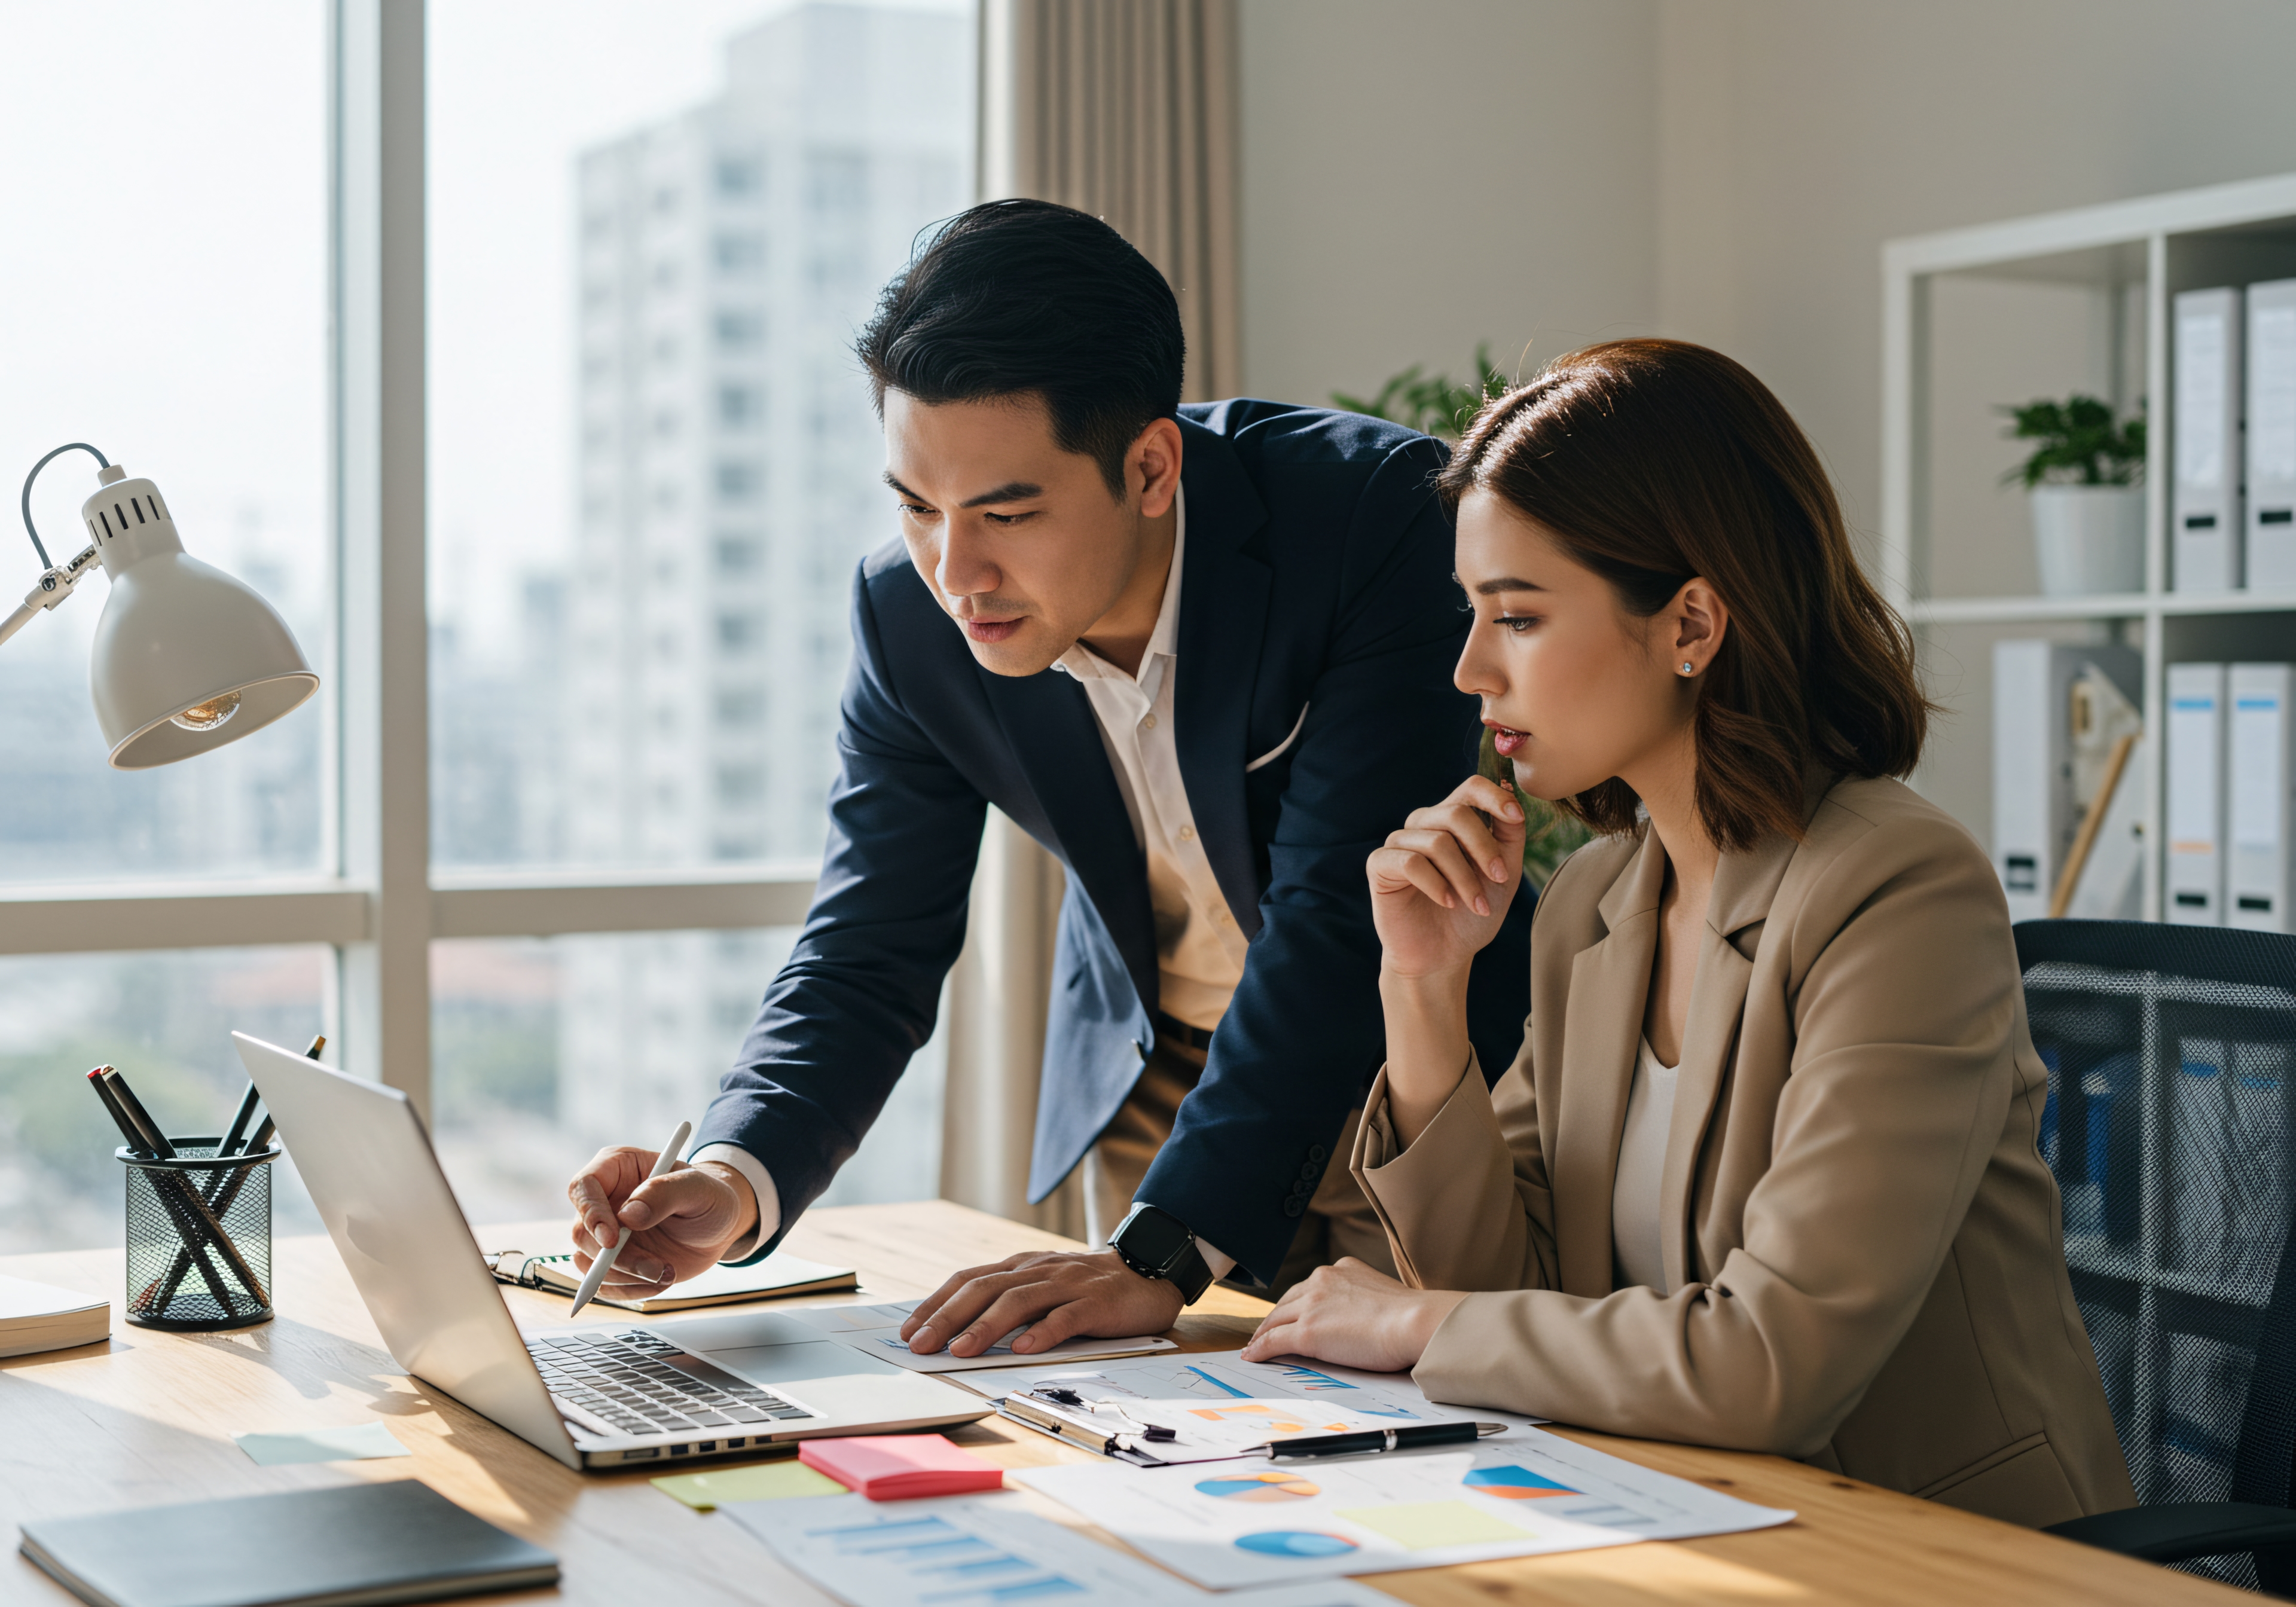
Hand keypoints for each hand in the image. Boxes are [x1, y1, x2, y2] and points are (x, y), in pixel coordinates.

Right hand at [567, 1148, 757, 1298]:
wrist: (718, 1227)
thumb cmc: (708, 1197)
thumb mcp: (699, 1188)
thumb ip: (665, 1193)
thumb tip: (628, 1215)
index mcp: (617, 1167)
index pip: (583, 1187)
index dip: (591, 1214)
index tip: (613, 1240)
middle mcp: (604, 1200)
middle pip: (582, 1232)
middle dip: (617, 1258)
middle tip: (656, 1267)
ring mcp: (604, 1233)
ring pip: (588, 1262)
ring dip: (626, 1276)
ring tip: (667, 1272)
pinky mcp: (610, 1262)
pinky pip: (604, 1284)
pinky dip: (630, 1290)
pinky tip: (661, 1281)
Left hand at [898, 1249, 1185, 1356]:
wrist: (1148, 1273)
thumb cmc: (1088, 1290)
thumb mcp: (1044, 1289)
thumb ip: (1010, 1304)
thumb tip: (959, 1333)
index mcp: (1021, 1267)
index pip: (969, 1279)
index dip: (936, 1303)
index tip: (907, 1330)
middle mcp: (1039, 1270)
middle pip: (984, 1288)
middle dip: (947, 1316)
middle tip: (919, 1343)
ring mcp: (1068, 1284)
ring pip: (1019, 1301)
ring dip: (985, 1326)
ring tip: (960, 1350)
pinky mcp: (1096, 1302)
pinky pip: (1066, 1317)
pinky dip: (1042, 1332)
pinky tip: (1023, 1348)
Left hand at [1239, 1257, 1466, 1373]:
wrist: (1415, 1322)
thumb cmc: (1411, 1317)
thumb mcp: (1381, 1296)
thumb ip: (1364, 1300)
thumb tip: (1361, 1318)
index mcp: (1342, 1269)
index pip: (1310, 1287)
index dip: (1295, 1303)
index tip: (1290, 1314)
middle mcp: (1322, 1280)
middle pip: (1287, 1301)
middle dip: (1275, 1317)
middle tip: (1265, 1331)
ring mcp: (1313, 1305)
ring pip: (1276, 1319)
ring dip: (1263, 1333)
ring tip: (1255, 1345)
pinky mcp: (1307, 1331)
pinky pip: (1274, 1341)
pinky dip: (1259, 1348)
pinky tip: (1252, 1356)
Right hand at [1369, 775, 1525, 980]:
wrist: (1442, 956)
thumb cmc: (1471, 913)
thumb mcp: (1503, 874)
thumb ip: (1509, 835)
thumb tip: (1511, 794)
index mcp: (1451, 820)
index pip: (1470, 788)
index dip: (1494, 797)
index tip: (1515, 817)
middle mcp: (1423, 824)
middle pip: (1457, 814)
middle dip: (1485, 849)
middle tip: (1500, 879)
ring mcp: (1400, 842)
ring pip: (1437, 842)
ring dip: (1465, 878)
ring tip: (1477, 905)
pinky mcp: (1380, 864)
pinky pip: (1411, 862)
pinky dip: (1436, 885)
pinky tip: (1447, 902)